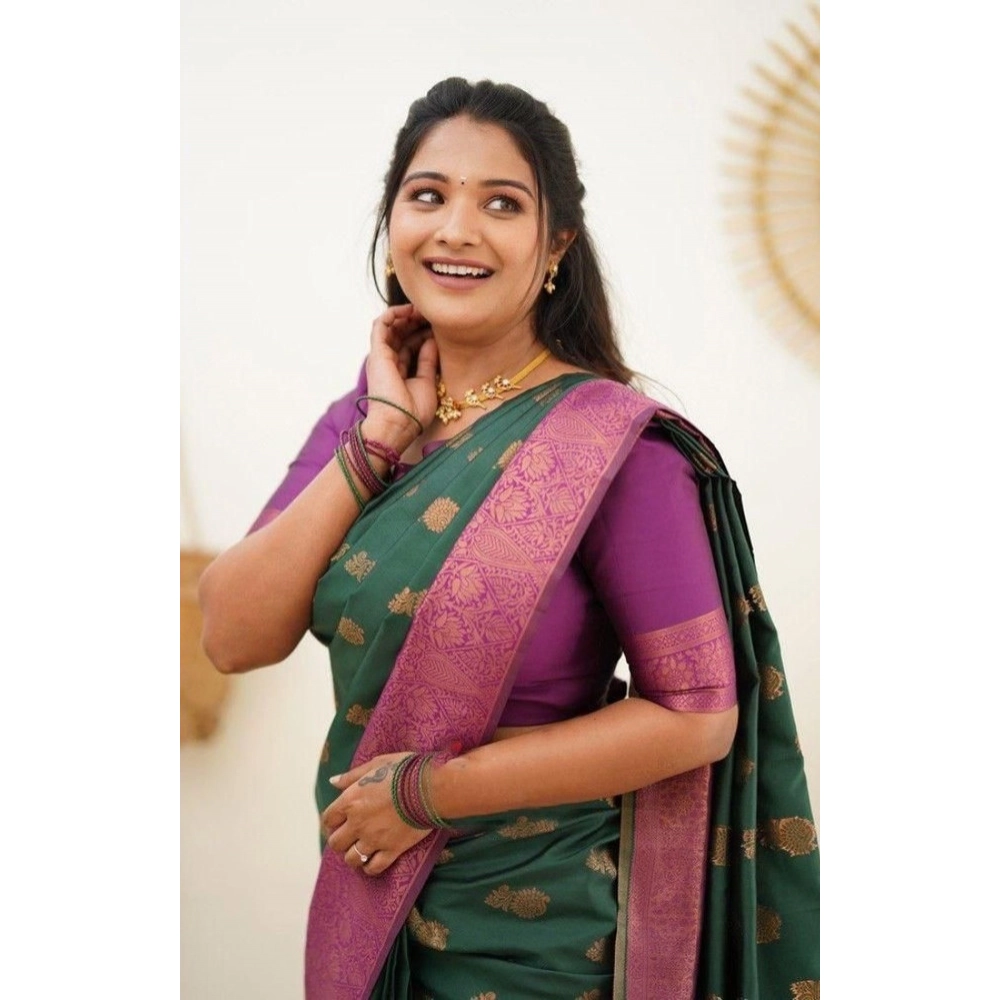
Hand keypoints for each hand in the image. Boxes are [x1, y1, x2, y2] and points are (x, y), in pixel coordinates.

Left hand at [321, 752, 431, 876]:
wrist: (429, 787)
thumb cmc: (403, 771)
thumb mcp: (375, 764)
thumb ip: (352, 776)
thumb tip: (333, 781)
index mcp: (350, 801)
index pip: (328, 819)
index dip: (331, 822)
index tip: (339, 821)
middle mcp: (358, 823)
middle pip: (336, 843)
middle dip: (340, 840)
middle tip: (350, 836)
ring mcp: (374, 839)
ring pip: (352, 859)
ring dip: (353, 856)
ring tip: (361, 849)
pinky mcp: (392, 850)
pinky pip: (374, 868)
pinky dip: (370, 868)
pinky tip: (373, 862)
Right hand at [364, 305, 438, 450]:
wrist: (398, 424)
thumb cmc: (413, 412)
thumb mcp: (427, 382)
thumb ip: (428, 361)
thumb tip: (432, 340)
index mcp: (399, 371)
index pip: (410, 345)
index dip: (423, 333)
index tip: (440, 327)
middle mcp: (388, 362)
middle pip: (400, 333)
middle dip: (416, 321)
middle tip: (433, 313)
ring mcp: (381, 357)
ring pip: (391, 326)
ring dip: (406, 315)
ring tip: (423, 309)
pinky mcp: (377, 353)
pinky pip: (381, 325)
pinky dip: (393, 314)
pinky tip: (410, 310)